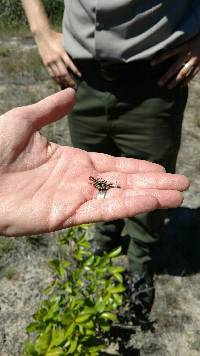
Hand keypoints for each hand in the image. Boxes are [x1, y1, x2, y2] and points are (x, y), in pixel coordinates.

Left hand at [0, 88, 188, 235]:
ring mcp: (73, 200)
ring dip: (150, 196)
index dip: (137, 168)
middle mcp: (78, 182)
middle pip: (124, 183)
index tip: (160, 168)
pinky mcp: (66, 216)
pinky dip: (130, 206)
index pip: (113, 165)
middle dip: (154, 184)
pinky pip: (104, 210)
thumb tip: (73, 93)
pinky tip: (153, 202)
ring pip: (120, 198)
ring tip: (178, 195)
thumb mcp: (23, 120)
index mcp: (71, 161)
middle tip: (182, 184)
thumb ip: (51, 109)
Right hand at [35, 30, 80, 88]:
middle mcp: (55, 58)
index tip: (80, 75)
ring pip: (57, 75)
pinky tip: (60, 83)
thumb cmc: (56, 37)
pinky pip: (51, 74)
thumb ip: (70, 49)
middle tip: (74, 86)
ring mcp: (50, 62)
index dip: (75, 70)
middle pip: (63, 73)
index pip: (69, 63)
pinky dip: (56, 80)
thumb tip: (78, 56)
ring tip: (68, 86)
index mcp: (61, 52)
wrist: (42, 35)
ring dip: (63, 82)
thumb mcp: (64, 41)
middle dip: (69, 81)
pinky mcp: (45, 63)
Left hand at [151, 33, 199, 87]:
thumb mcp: (186, 42)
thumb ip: (177, 49)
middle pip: (175, 66)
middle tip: (159, 83)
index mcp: (183, 46)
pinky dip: (186, 81)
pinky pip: (192, 74)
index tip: (151, 64)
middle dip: (167, 76)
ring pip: (183, 72)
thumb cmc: (195, 41)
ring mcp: (195, 60)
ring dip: (175, 80)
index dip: (160, 58)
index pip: (169, 53)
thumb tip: (163, 56)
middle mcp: (188, 53)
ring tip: (169, 87)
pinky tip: (181, 86)